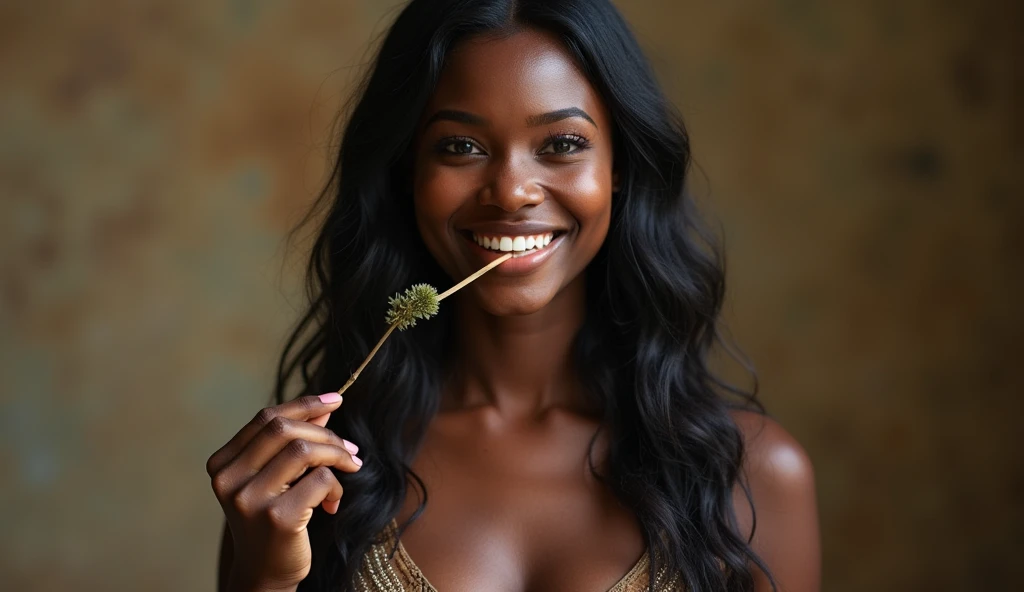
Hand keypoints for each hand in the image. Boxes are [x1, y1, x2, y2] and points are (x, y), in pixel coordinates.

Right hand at [206, 393, 362, 589]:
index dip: (305, 404)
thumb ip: (295, 441)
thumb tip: (326, 406)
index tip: (337, 398)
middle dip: (326, 433)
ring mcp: (251, 499)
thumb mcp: (279, 477)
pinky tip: (332, 504)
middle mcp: (229, 479)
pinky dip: (336, 487)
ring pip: (304, 451)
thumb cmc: (272, 521)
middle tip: (351, 449)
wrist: (264, 574)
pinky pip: (320, 480)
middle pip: (284, 429)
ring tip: (351, 468)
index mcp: (222, 464)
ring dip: (337, 456)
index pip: (266, 418)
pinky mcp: (277, 518)